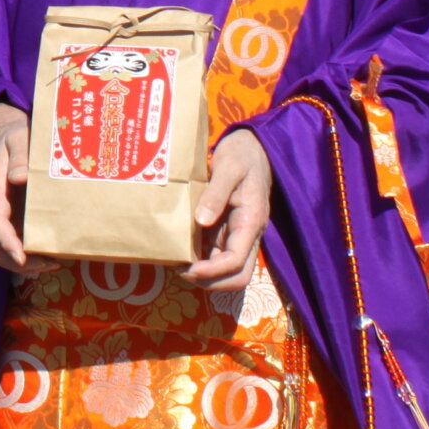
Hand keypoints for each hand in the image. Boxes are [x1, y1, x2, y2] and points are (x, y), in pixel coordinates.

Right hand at [0, 100, 53, 273]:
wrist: (6, 134)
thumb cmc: (15, 135)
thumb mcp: (19, 137)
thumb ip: (19, 155)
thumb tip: (19, 178)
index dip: (6, 241)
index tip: (22, 256)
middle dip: (11, 262)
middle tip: (45, 263)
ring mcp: (0, 215)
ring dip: (21, 263)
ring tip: (52, 262)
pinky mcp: (10, 219)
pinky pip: (12, 244)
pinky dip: (29, 256)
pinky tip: (53, 254)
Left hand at [183, 129, 272, 290]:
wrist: (253, 148)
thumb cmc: (242, 155)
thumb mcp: (229, 167)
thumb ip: (216, 193)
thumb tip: (201, 221)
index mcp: (251, 222)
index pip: (237, 261)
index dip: (212, 272)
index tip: (187, 268)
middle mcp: (247, 235)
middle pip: (237, 276)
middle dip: (209, 281)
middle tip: (180, 270)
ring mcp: (237, 234)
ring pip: (226, 270)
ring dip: (203, 274)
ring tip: (176, 263)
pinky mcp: (227, 230)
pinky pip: (216, 254)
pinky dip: (200, 260)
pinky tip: (180, 251)